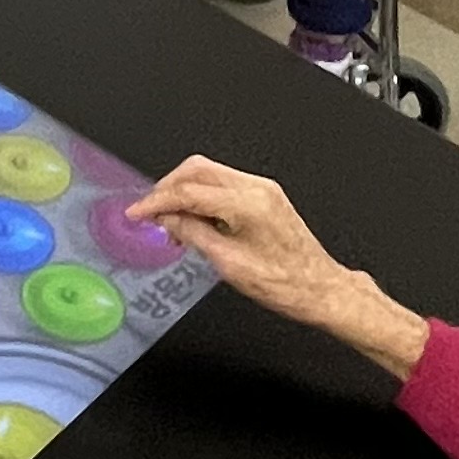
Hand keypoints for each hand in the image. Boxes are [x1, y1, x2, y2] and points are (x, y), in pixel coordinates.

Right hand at [128, 159, 428, 377]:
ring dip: (184, 192)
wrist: (321, 289)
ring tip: (171, 223)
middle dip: (168, 188)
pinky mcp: (265, 196)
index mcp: (248, 204)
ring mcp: (263, 190)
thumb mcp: (229, 265)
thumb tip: (167, 219)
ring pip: (209, 173)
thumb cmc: (286, 284)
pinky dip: (202, 197)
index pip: (189, 191)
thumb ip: (193, 235)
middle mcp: (257, 189)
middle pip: (197, 169)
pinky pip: (223, 185)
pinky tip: (194, 220)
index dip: (157, 201)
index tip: (137, 212)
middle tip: (150, 213)